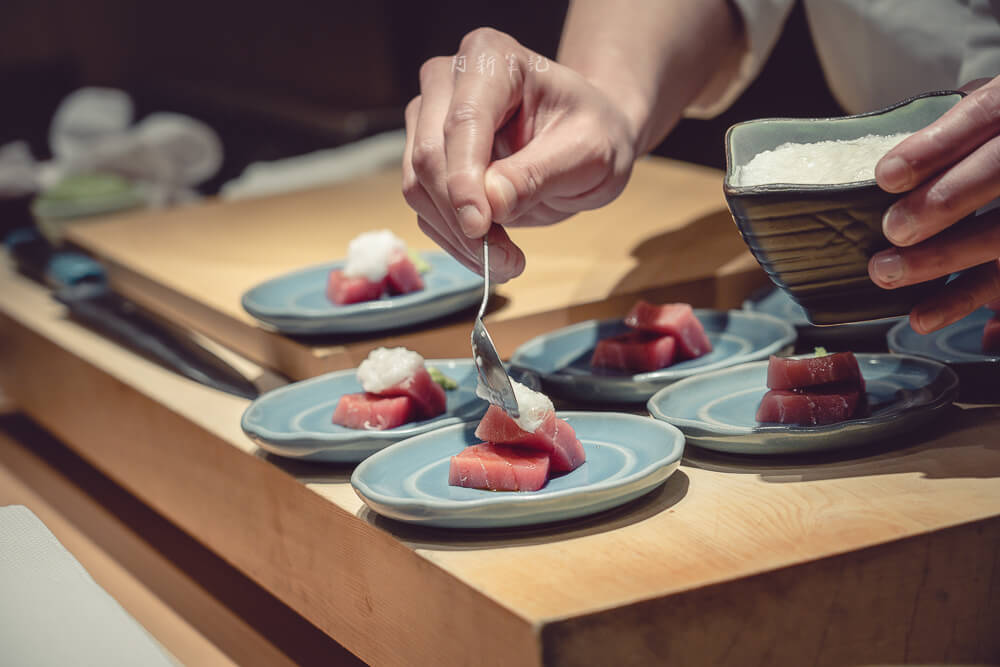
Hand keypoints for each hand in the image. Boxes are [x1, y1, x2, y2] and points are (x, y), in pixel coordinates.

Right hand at [401, 28, 637, 281]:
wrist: (586, 141)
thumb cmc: (593, 134)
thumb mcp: (588, 153)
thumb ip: (538, 174)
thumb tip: (490, 203)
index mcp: (491, 58)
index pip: (462, 122)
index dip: (464, 180)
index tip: (480, 228)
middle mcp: (448, 81)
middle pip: (430, 157)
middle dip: (462, 219)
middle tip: (508, 262)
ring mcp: (429, 120)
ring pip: (418, 188)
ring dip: (458, 237)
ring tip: (509, 262)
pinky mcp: (425, 159)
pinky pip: (425, 209)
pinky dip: (454, 240)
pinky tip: (493, 254)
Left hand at [870, 78, 999, 332]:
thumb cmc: (985, 134)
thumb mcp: (971, 109)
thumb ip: (934, 128)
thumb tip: (854, 158)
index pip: (984, 114)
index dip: (936, 146)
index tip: (886, 175)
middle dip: (944, 202)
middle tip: (892, 228)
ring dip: (945, 259)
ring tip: (886, 272)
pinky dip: (963, 302)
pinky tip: (923, 318)